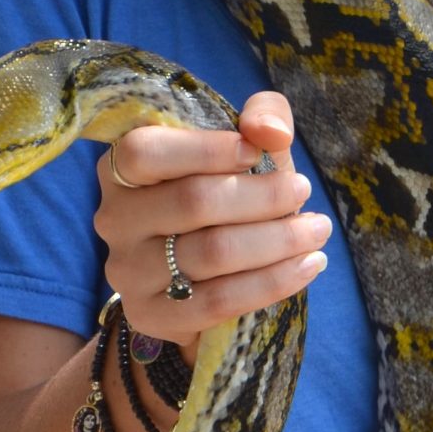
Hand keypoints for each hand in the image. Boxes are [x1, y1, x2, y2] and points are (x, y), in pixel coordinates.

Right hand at [93, 91, 330, 365]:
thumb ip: (261, 116)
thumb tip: (271, 131)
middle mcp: (115, 218)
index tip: (256, 152)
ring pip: (212, 253)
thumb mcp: (244, 147)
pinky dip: (274, 281)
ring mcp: (128, 271)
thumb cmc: (225, 195)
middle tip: (302, 190)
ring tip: (317, 229)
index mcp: (122, 168)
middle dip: (261, 196)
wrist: (197, 279)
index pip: (145, 151)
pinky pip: (220, 300)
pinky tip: (309, 265)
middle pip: (192, 202)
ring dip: (278, 240)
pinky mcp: (152, 314)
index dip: (205, 149)